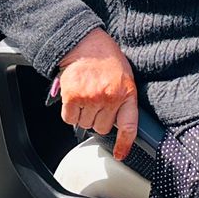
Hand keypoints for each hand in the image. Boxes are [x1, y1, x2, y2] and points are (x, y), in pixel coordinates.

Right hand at [57, 27, 138, 160]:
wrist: (84, 43)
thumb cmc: (105, 59)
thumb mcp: (125, 78)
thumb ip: (123, 100)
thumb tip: (118, 124)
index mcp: (126, 93)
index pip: (128, 126)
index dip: (124, 144)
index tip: (119, 154)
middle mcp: (109, 97)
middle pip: (102, 128)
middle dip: (98, 118)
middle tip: (96, 102)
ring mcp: (90, 98)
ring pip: (85, 124)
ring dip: (83, 115)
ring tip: (86, 96)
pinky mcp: (72, 96)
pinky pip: (69, 118)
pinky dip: (70, 112)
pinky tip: (74, 98)